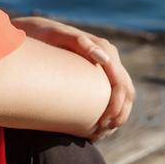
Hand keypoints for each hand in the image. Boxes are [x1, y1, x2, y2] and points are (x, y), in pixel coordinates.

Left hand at [10, 16, 134, 139]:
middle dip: (119, 114)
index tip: (102, 123)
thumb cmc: (44, 35)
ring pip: (126, 93)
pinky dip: (114, 110)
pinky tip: (102, 125)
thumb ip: (79, 43)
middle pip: (127, 90)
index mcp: (104, 49)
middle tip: (102, 132)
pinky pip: (115, 92)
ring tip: (102, 132)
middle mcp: (110, 56)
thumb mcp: (57, 37)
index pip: (121, 83)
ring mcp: (107, 64)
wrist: (37, 31)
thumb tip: (104, 58)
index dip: (116, 106)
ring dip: (119, 115)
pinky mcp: (101, 72)